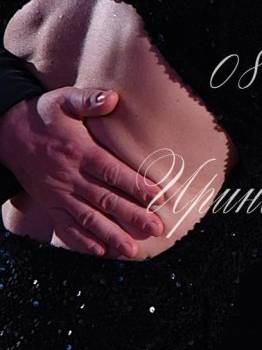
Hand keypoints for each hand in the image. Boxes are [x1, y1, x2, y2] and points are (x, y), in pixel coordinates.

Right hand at [0, 87, 164, 256]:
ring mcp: (58, 193)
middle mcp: (69, 176)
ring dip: (111, 235)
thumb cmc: (43, 115)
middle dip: (132, 215)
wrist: (7, 133)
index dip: (135, 184)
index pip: (111, 171)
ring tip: (131, 250)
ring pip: (87, 218)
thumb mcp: (64, 100)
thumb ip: (88, 100)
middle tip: (157, 227)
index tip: (157, 196)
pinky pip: (65, 226)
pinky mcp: (49, 204)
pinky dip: (82, 241)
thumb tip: (112, 98)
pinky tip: (99, 251)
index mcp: (78, 151)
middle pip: (105, 199)